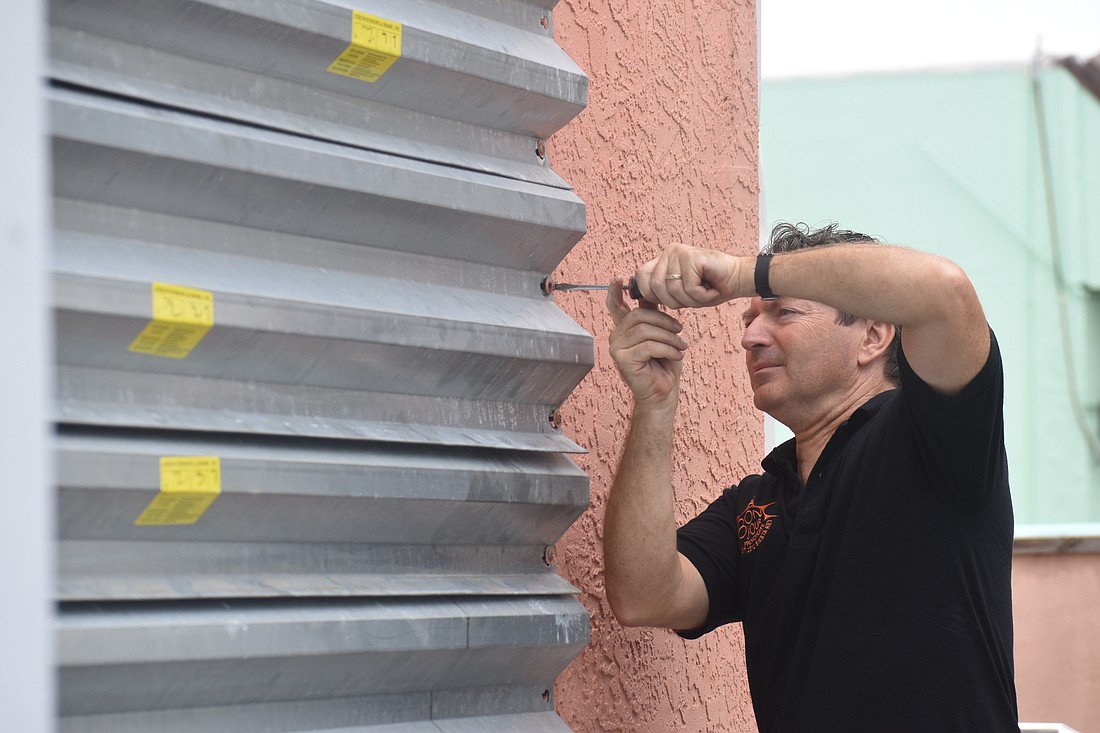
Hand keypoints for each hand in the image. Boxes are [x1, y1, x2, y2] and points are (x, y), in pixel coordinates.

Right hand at [606, 276, 688, 408]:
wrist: (662, 395)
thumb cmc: (663, 366)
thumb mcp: (661, 335)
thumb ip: (652, 315)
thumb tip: (650, 292)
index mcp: (624, 329)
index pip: (614, 306)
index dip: (615, 291)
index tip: (620, 278)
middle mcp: (616, 337)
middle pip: (639, 315)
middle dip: (664, 321)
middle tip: (680, 331)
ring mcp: (616, 349)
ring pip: (646, 330)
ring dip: (669, 338)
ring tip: (681, 347)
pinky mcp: (623, 360)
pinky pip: (648, 346)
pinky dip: (667, 349)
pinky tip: (677, 356)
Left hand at [633, 243, 743, 308]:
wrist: (739, 279)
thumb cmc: (711, 287)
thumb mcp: (680, 292)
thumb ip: (661, 291)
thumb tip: (634, 296)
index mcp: (664, 259)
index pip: (641, 277)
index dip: (651, 295)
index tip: (671, 300)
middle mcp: (669, 252)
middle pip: (655, 287)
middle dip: (675, 301)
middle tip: (694, 296)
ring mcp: (680, 252)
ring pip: (672, 289)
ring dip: (691, 299)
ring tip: (704, 291)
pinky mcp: (693, 257)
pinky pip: (689, 287)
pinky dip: (702, 295)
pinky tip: (711, 288)